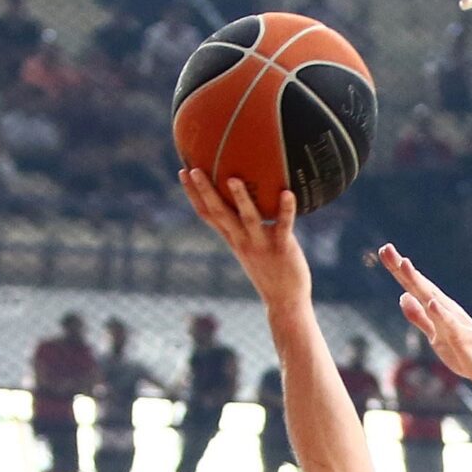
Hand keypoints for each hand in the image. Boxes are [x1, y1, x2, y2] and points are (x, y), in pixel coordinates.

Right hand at [179, 170, 310, 308]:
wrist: (285, 302)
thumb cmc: (271, 271)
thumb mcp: (253, 247)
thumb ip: (248, 227)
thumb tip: (249, 202)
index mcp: (233, 239)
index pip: (207, 214)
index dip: (193, 194)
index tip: (183, 171)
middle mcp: (242, 240)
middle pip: (219, 213)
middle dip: (205, 191)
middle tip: (194, 169)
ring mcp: (261, 244)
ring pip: (248, 218)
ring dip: (240, 199)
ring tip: (232, 178)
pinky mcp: (282, 248)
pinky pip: (283, 225)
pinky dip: (286, 209)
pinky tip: (288, 192)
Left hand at [377, 245, 471, 391]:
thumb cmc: (464, 352)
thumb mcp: (434, 335)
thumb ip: (419, 317)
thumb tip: (403, 296)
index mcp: (436, 309)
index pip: (414, 287)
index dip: (398, 270)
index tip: (384, 251)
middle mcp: (444, 309)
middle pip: (419, 286)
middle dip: (402, 268)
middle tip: (386, 248)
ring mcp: (453, 321)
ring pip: (431, 298)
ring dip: (418, 282)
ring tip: (404, 264)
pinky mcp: (461, 337)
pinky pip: (449, 324)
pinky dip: (439, 312)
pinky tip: (430, 302)